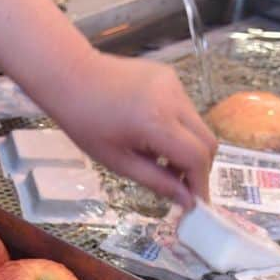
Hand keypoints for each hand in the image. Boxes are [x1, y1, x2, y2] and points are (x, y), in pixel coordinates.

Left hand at [39, 52, 216, 207]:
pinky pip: (186, 111)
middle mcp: (173, 99)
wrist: (71, 76)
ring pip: (199, 126)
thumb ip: (157, 182)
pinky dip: (180, 130)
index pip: (197, 158)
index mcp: (157, 122)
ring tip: (163, 162)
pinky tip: (154, 137)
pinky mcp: (170, 77)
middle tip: (181, 187)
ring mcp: (174, 85)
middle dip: (199, 169)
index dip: (200, 184)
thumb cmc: (85, 122)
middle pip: (207, 142)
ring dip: (189, 149)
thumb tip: (186, 201)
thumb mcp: (119, 162)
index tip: (196, 204)